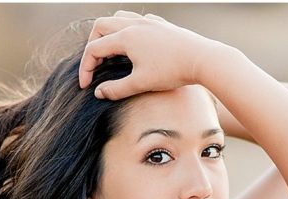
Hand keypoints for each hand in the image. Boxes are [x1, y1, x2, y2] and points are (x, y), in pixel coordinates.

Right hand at [78, 11, 215, 100]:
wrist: (201, 59)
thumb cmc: (172, 71)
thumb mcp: (140, 84)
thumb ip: (116, 89)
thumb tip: (99, 92)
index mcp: (126, 37)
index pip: (94, 49)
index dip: (86, 69)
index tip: (86, 86)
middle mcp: (134, 24)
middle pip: (101, 27)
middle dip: (92, 46)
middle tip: (94, 66)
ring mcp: (148, 22)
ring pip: (118, 18)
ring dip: (108, 34)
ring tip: (110, 54)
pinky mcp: (160, 24)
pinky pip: (136, 20)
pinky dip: (126, 30)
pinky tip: (133, 46)